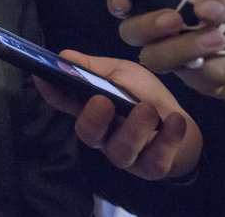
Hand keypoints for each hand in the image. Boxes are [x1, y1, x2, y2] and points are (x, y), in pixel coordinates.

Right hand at [35, 51, 201, 179]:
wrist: (182, 123)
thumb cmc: (145, 95)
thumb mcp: (122, 73)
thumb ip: (95, 68)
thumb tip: (63, 56)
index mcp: (91, 108)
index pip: (64, 101)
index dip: (51, 91)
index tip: (42, 76)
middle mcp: (103, 135)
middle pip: (88, 134)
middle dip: (93, 118)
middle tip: (103, 100)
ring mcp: (126, 155)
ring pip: (121, 151)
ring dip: (134, 128)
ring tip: (149, 109)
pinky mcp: (151, 168)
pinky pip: (155, 161)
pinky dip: (167, 140)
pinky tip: (175, 121)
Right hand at [110, 0, 224, 130]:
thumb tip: (202, 10)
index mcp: (177, 5)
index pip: (136, 3)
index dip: (121, 3)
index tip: (122, 5)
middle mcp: (172, 34)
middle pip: (134, 35)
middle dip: (148, 27)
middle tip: (177, 21)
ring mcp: (183, 63)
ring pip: (160, 59)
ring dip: (187, 48)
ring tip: (222, 41)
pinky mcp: (201, 87)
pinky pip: (198, 78)